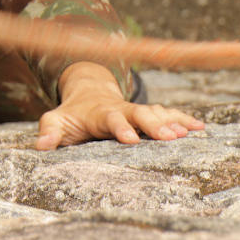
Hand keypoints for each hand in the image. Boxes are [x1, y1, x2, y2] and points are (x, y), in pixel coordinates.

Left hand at [35, 61, 204, 150]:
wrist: (88, 93)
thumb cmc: (72, 115)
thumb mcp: (56, 121)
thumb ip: (49, 132)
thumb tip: (40, 147)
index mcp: (100, 113)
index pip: (111, 119)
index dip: (120, 128)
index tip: (131, 139)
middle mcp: (122, 109)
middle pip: (139, 114)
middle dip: (154, 124)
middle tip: (168, 137)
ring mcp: (136, 110)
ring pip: (157, 113)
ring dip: (172, 122)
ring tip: (189, 132)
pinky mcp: (147, 114)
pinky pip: (168, 114)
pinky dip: (183, 119)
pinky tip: (200, 128)